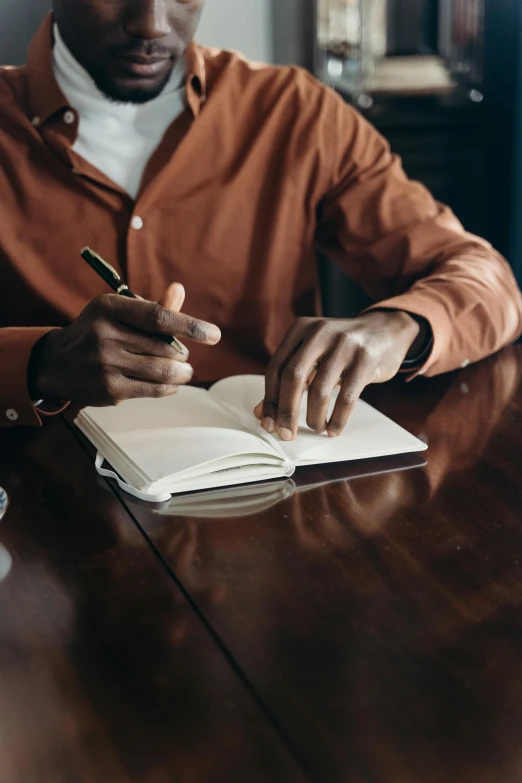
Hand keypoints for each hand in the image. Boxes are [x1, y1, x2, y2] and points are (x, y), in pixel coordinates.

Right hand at [29, 283, 220, 405]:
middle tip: (183, 355)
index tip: (214, 335)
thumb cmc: (99, 331)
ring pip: (162, 371)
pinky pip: (153, 390)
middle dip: (182, 354)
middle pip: (164, 347)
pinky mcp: (108, 389)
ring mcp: (105, 364)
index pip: (158, 316)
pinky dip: (169, 387)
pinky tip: (171, 384)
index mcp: (109, 307)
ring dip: (181, 373)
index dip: (189, 325)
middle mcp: (104, 335)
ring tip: (185, 371)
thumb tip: (179, 290)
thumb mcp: (119, 312)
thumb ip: (152, 307)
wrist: (58, 363)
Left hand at [254, 311, 422, 439]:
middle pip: (293, 377)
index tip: (268, 423)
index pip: (276, 368)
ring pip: (320, 390)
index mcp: (301, 329)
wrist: (385, 330)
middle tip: (286, 434)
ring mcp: (344, 345)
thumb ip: (288, 380)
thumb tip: (261, 412)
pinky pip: (346, 397)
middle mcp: (320, 333)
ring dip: (314, 417)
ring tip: (316, 428)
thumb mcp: (313, 355)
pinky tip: (333, 428)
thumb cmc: (341, 348)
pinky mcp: (365, 360)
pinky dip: (337, 419)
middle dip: (287, 411)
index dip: (269, 399)